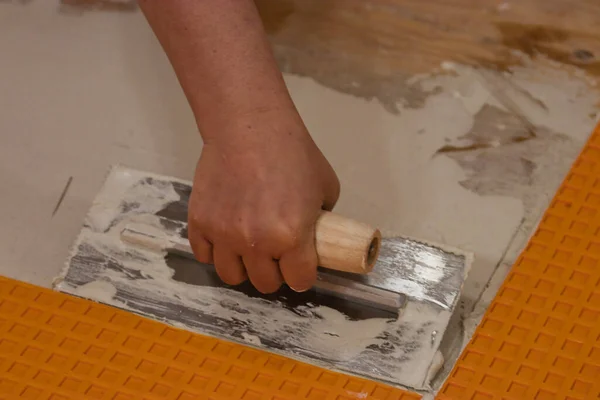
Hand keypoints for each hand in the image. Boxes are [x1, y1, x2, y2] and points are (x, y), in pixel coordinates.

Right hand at [188, 111, 339, 293]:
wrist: (249, 127)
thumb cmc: (293, 153)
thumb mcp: (325, 187)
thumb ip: (321, 218)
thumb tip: (317, 234)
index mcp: (291, 236)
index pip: (299, 281)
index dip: (302, 275)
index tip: (300, 266)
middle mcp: (256, 243)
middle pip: (265, 284)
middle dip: (274, 273)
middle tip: (276, 256)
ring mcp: (224, 235)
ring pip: (232, 276)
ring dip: (244, 268)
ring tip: (248, 251)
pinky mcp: (200, 223)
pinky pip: (205, 256)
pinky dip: (216, 252)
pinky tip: (225, 238)